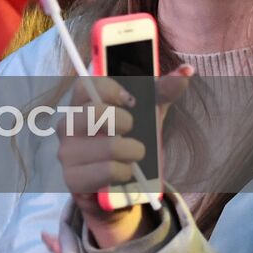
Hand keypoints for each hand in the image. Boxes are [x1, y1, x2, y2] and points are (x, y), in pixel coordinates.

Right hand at [57, 66, 191, 247]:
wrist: (122, 181)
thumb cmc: (131, 137)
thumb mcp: (148, 112)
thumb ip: (163, 90)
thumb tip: (186, 71)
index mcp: (81, 103)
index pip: (86, 85)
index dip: (111, 89)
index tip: (131, 100)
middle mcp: (68, 124)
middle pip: (94, 113)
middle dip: (125, 122)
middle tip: (132, 129)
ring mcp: (66, 152)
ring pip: (107, 146)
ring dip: (131, 151)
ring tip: (135, 155)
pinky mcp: (72, 178)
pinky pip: (107, 172)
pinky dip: (124, 173)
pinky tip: (124, 172)